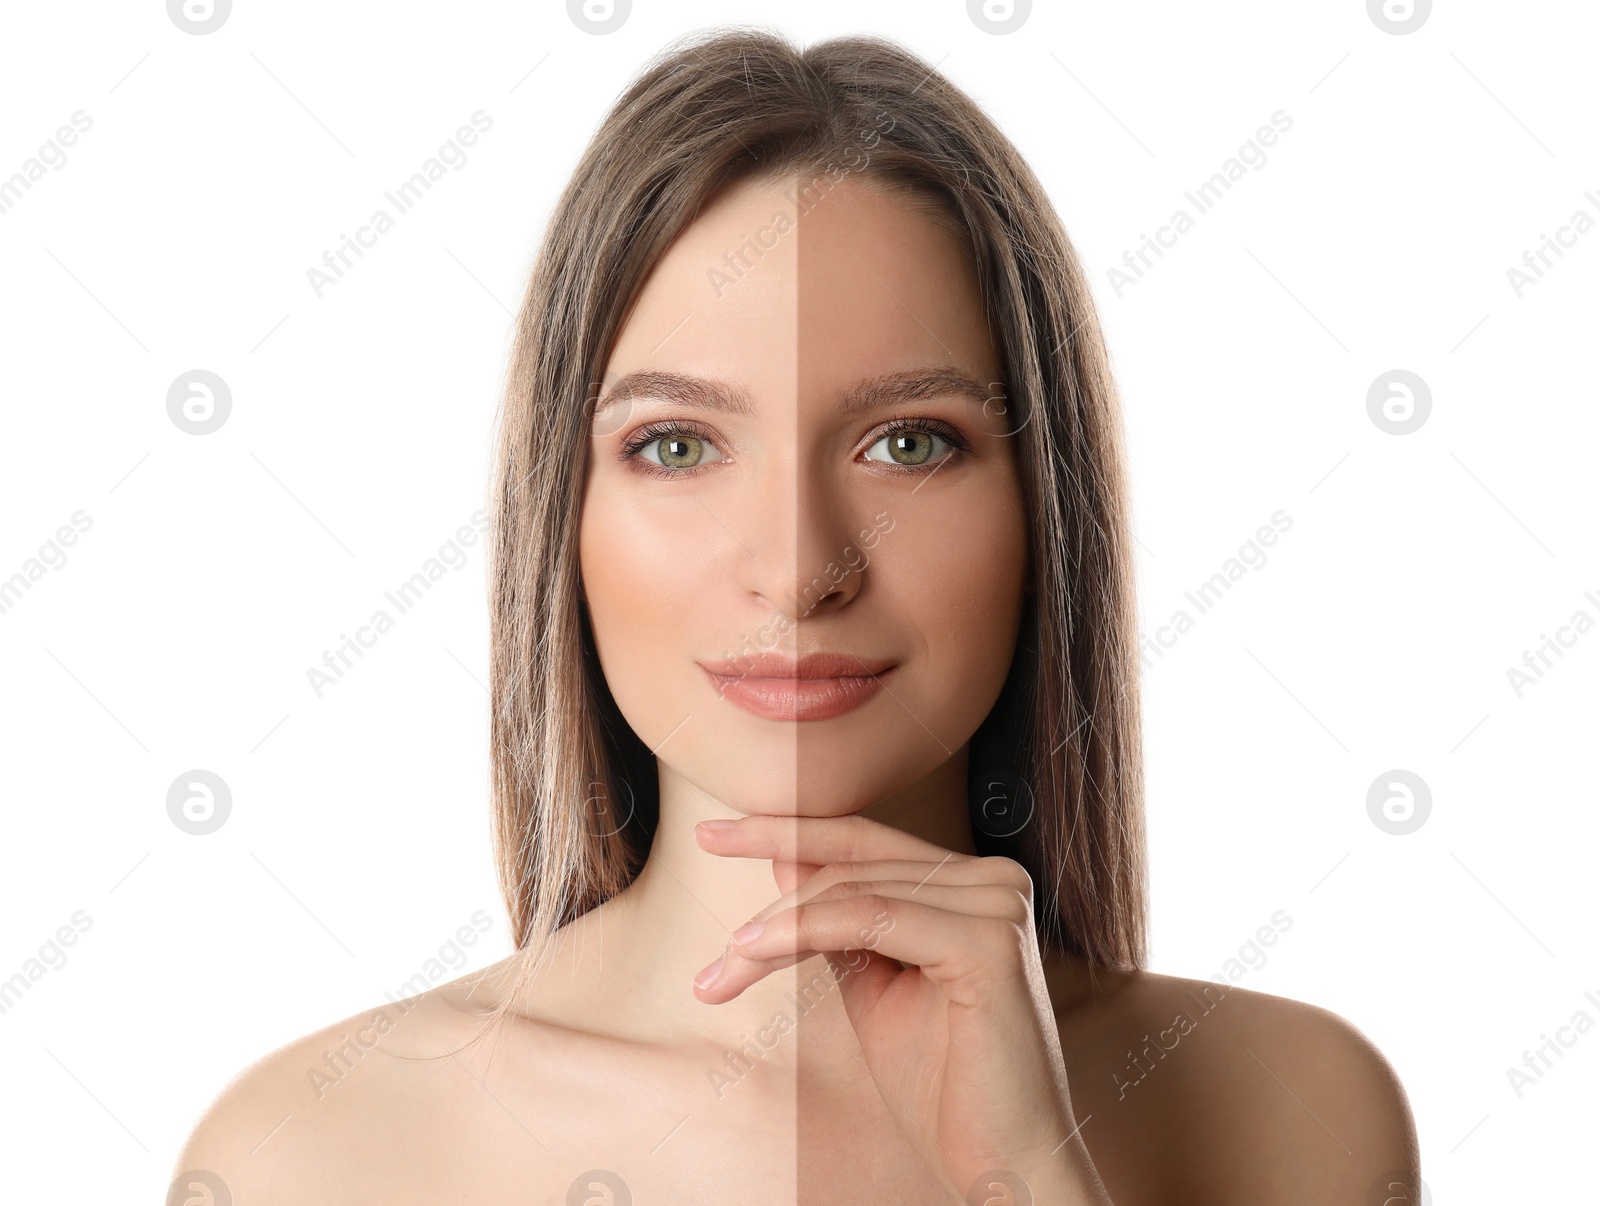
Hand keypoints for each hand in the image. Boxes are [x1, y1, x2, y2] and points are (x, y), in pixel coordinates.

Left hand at [692, 813, 1109, 1204]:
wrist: (999, 1161)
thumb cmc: (941, 1084)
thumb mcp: (872, 983)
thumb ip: (838, 922)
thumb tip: (786, 859)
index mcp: (973, 884)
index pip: (865, 840)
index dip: (785, 829)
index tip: (711, 834)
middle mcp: (995, 879)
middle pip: (852, 865)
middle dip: (769, 909)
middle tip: (711, 965)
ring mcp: (998, 904)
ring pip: (853, 890)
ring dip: (773, 930)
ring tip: (720, 974)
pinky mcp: (989, 941)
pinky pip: (872, 918)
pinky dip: (804, 930)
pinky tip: (754, 952)